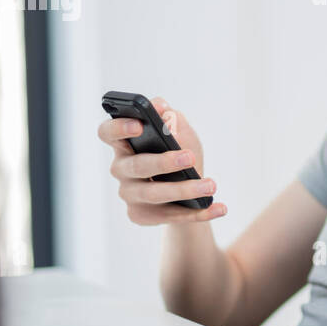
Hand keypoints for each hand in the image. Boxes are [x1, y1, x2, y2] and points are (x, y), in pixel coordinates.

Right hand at [98, 95, 227, 225]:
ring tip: (211, 185)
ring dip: (184, 190)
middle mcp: (121, 169)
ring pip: (153, 194)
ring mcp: (129, 194)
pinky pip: (170, 216)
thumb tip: (163, 109)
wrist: (188, 188)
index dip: (119, 128)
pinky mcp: (141, 215)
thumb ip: (172, 117)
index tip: (140, 125)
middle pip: (136, 166)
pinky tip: (219, 208)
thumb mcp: (180, 131)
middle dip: (163, 162)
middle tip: (189, 157)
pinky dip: (197, 213)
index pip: (108, 132)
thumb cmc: (180, 151)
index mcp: (124, 143)